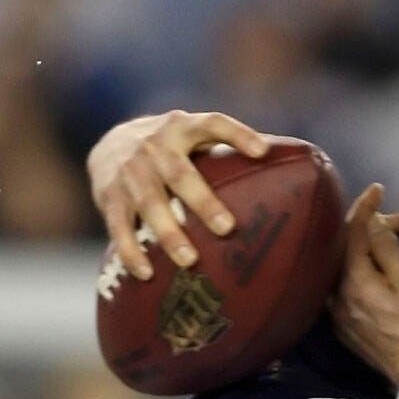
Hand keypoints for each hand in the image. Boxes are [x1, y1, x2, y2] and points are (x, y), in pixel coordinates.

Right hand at [87, 110, 268, 278]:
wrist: (109, 144)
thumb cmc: (173, 149)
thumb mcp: (194, 138)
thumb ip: (228, 150)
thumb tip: (289, 164)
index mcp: (183, 128)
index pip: (213, 125)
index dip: (238, 134)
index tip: (263, 151)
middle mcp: (155, 146)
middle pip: (180, 174)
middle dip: (203, 202)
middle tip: (228, 228)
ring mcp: (130, 170)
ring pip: (150, 203)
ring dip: (168, 233)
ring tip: (189, 260)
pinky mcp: (109, 194)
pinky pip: (119, 225)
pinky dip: (131, 250)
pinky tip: (146, 274)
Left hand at [331, 184, 398, 389]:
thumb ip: (388, 248)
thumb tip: (371, 220)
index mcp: (353, 283)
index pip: (352, 232)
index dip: (365, 207)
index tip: (378, 189)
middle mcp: (335, 297)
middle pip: (344, 249)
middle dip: (372, 228)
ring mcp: (337, 314)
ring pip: (344, 267)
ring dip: (368, 248)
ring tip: (396, 240)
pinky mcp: (345, 325)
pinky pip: (346, 285)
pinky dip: (362, 268)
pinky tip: (381, 265)